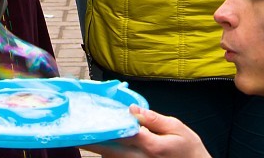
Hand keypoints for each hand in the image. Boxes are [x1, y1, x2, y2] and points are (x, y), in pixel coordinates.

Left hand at [87, 106, 211, 157]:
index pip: (123, 134)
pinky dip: (107, 152)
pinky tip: (98, 142)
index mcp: (152, 146)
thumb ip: (153, 119)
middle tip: (76, 129)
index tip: (90, 117)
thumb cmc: (187, 147)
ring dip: (97, 146)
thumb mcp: (176, 127)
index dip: (106, 125)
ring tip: (82, 133)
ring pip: (111, 157)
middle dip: (93, 140)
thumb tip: (133, 109)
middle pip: (111, 150)